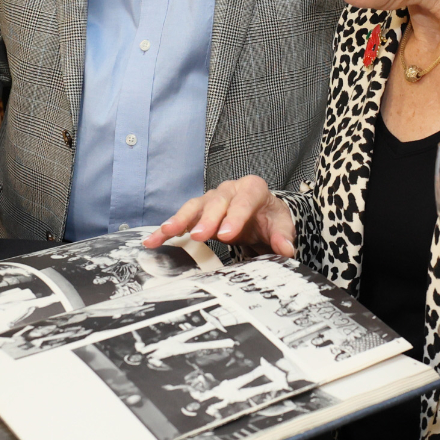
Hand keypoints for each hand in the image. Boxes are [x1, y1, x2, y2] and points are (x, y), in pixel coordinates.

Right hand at [143, 176, 296, 256]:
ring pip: (195, 206)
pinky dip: (167, 229)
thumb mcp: (281, 226)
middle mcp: (229, 190)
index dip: (235, 216)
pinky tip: (153, 240)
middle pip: (217, 201)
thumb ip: (282, 237)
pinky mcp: (198, 211)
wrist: (259, 216)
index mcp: (252, 189)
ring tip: (167, 232)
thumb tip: (285, 250)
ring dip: (180, 220)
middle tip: (200, 236)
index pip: (245, 199)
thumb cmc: (269, 219)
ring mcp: (211, 199)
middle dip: (207, 218)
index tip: (226, 235)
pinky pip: (181, 218)